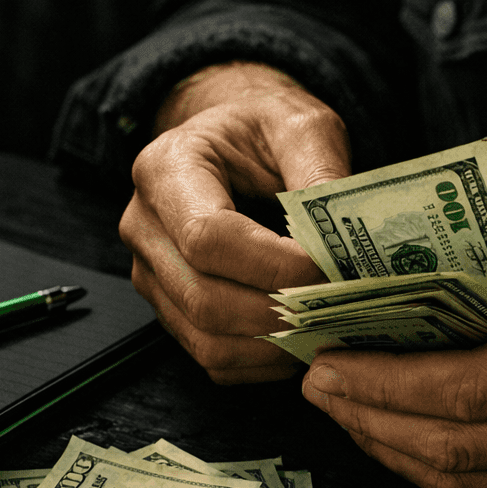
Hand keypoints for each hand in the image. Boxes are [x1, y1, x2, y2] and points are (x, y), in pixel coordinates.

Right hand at [120, 62, 350, 382]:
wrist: (229, 140)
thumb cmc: (261, 129)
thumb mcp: (299, 125)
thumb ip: (321, 171)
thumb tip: (342, 240)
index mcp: (165, 169)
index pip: (208, 237)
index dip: (271, 266)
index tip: (327, 271)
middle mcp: (144, 226)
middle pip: (203, 298)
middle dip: (278, 314)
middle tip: (338, 310)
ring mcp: (150, 274)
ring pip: (205, 338)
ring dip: (272, 346)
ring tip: (325, 329)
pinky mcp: (167, 308)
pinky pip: (209, 357)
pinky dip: (260, 362)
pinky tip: (299, 340)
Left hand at [301, 233, 486, 487]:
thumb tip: (404, 292)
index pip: (470, 389)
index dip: (387, 384)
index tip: (329, 364)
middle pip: (455, 447)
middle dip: (369, 418)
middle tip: (318, 385)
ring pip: (463, 483)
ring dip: (387, 447)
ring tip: (341, 408)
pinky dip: (427, 464)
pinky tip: (393, 430)